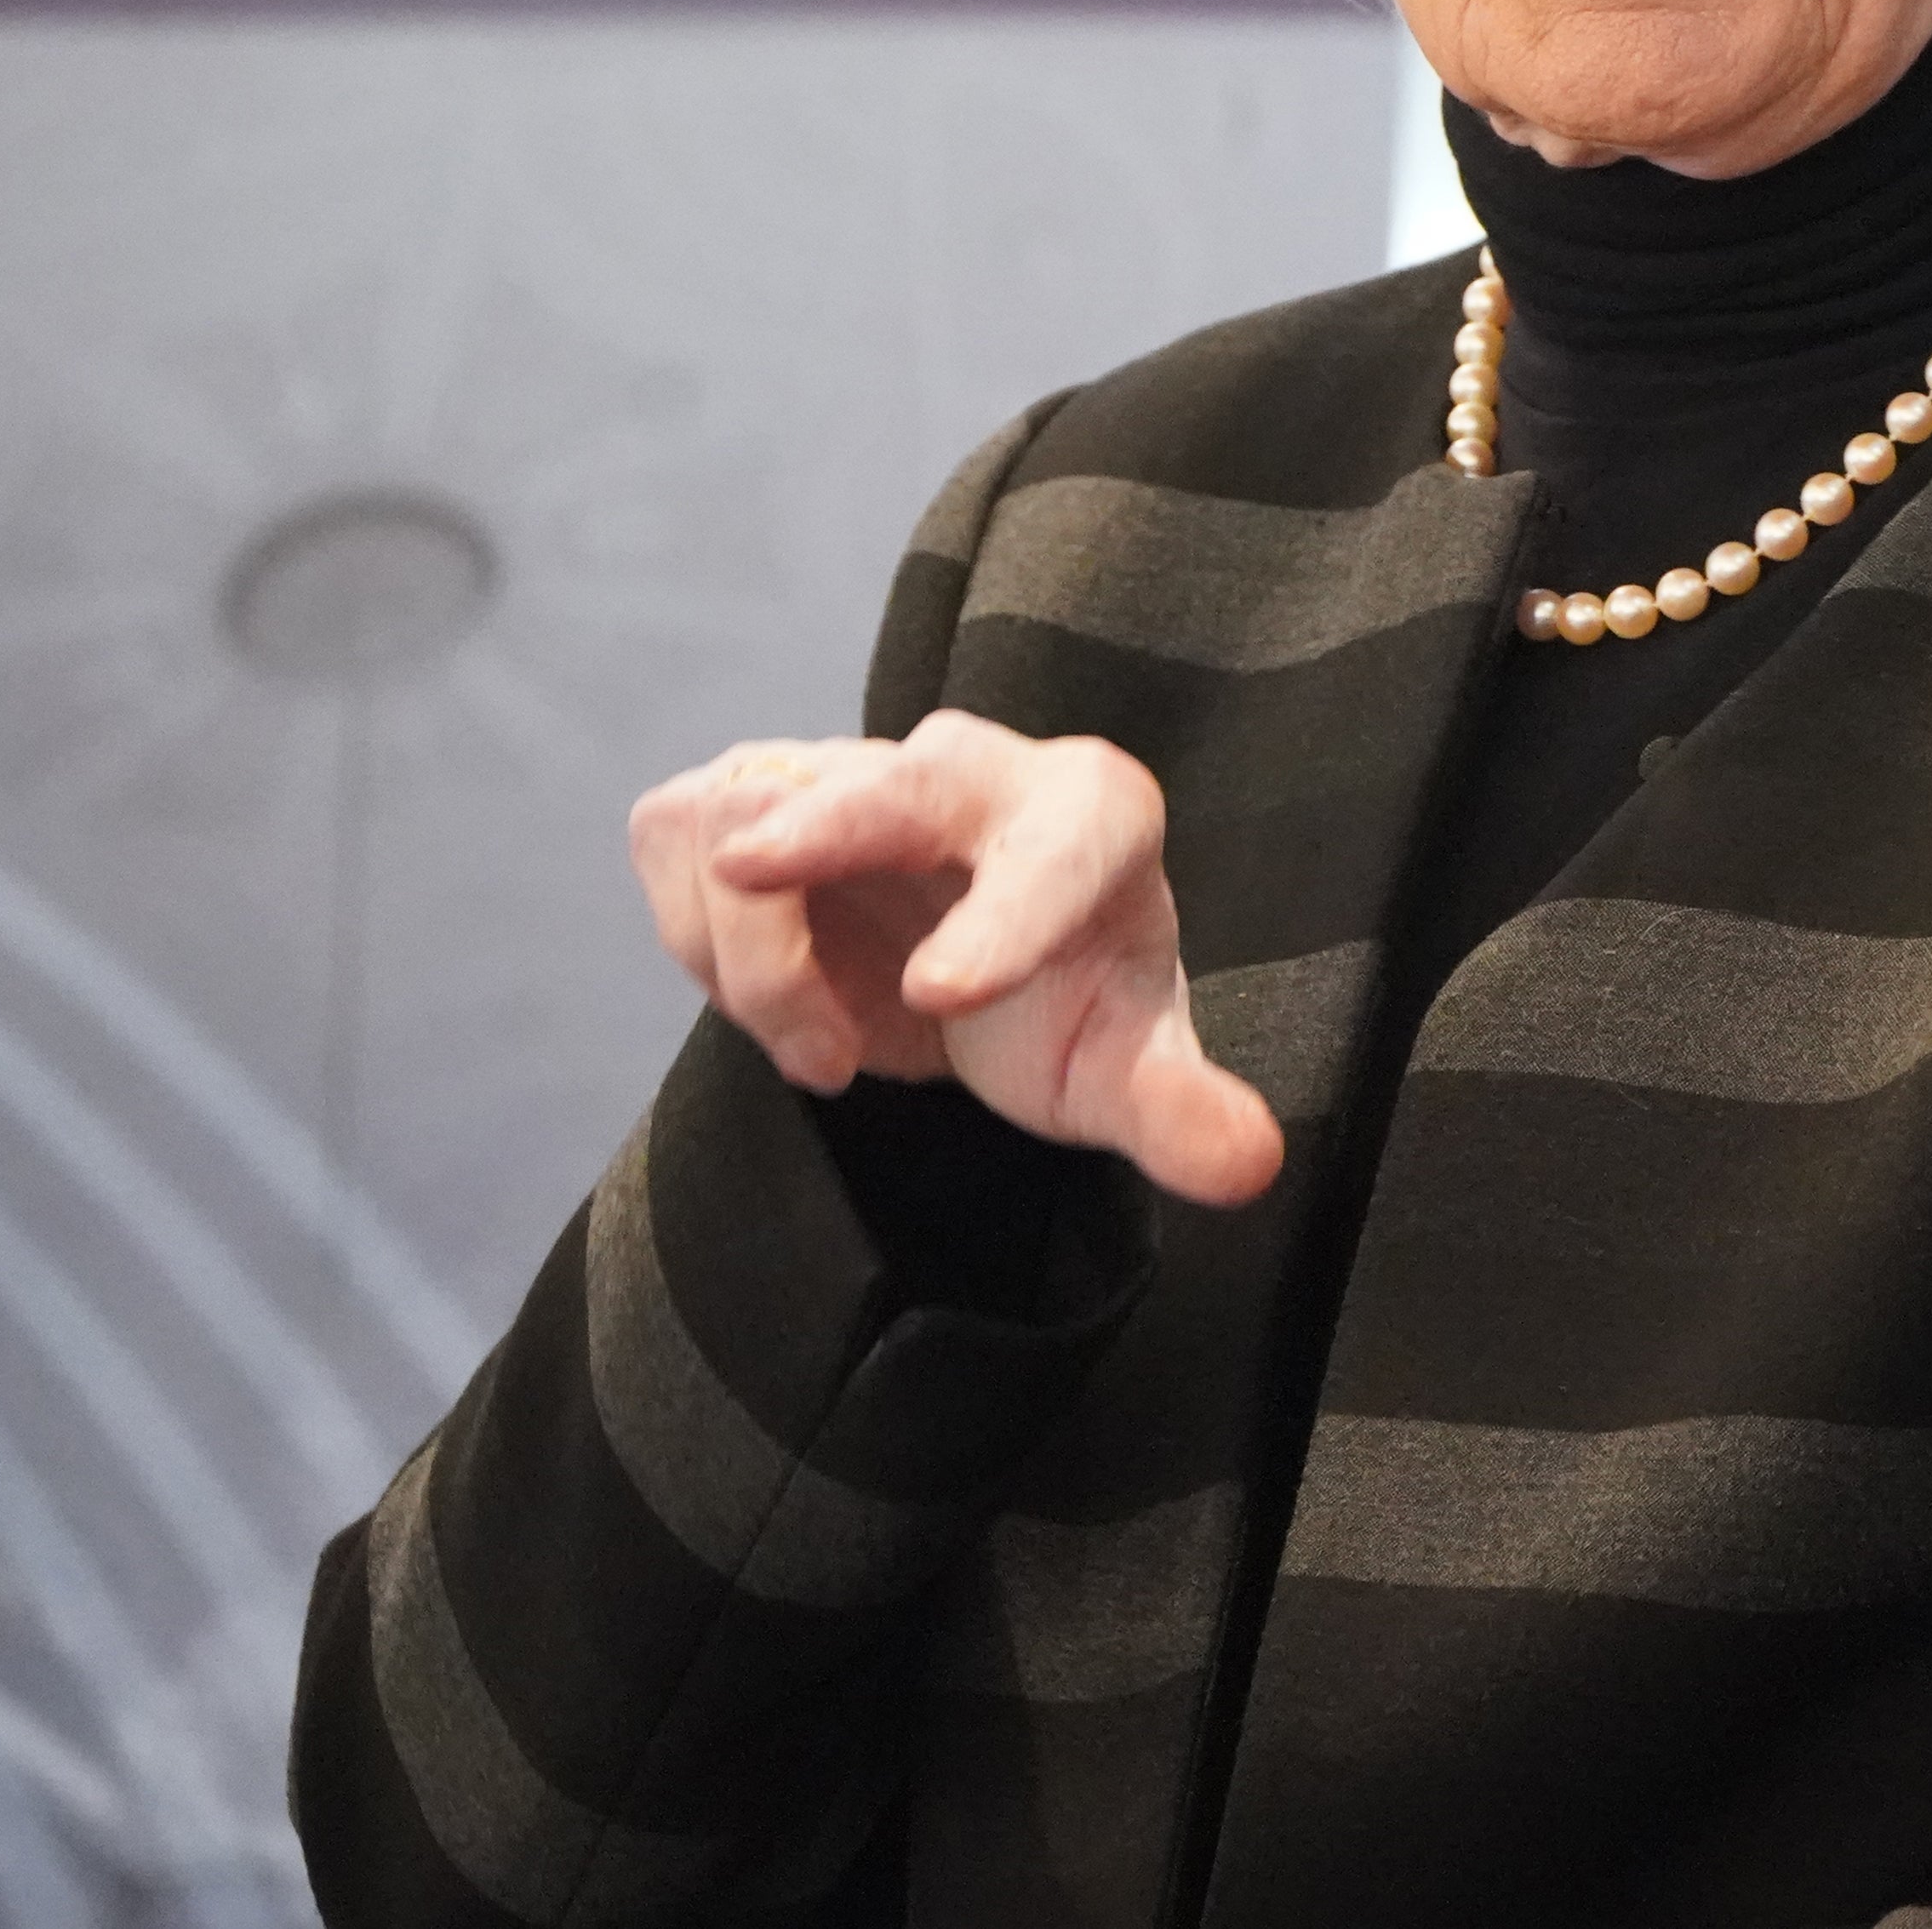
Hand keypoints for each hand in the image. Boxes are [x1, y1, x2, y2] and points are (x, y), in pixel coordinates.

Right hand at [624, 710, 1283, 1206]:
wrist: (977, 970)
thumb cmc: (1061, 1004)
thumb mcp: (1121, 1070)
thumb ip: (1179, 1111)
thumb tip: (1248, 1163)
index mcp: (1093, 815)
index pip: (1058, 854)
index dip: (1002, 921)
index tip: (944, 996)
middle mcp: (974, 769)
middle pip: (895, 779)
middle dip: (825, 821)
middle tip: (754, 870)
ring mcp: (849, 768)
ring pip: (752, 813)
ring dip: (758, 958)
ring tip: (827, 1058)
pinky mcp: (752, 793)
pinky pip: (683, 836)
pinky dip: (698, 938)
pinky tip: (770, 999)